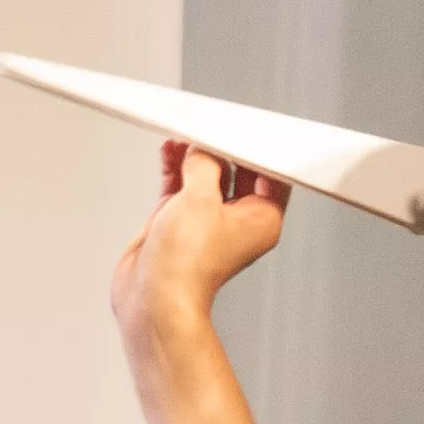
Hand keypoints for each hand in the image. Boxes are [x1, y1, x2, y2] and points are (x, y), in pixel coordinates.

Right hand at [110, 138, 291, 337]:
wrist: (154, 296)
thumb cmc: (188, 264)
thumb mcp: (200, 198)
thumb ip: (204, 166)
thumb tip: (202, 150)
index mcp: (263, 219)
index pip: (270, 175)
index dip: (256, 150)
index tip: (243, 128)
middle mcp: (237, 221)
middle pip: (236, 173)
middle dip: (221, 148)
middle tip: (208, 126)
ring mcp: (207, 223)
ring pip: (206, 178)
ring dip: (194, 156)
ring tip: (183, 135)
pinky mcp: (179, 224)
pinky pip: (181, 187)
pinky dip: (176, 169)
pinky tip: (170, 151)